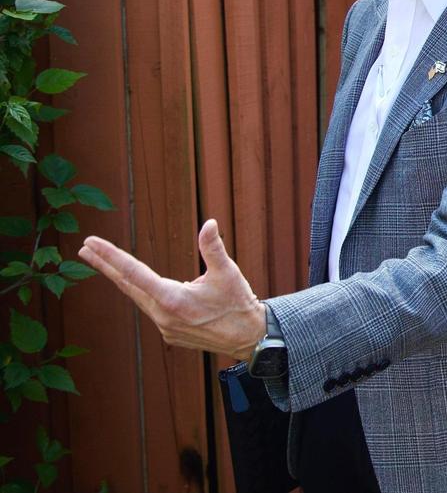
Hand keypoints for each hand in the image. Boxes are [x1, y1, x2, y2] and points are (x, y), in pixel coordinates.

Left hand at [78, 219, 266, 359]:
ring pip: (137, 298)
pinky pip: (151, 308)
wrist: (248, 337)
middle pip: (127, 286)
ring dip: (121, 279)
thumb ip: (213, 248)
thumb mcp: (228, 273)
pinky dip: (142, 294)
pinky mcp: (170, 333)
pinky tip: (142, 286)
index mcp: (172, 300)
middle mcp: (163, 316)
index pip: (133, 273)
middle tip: (84, 249)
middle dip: (105, 266)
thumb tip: (209, 223)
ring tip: (105, 264)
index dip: (110, 256)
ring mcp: (164, 327)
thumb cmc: (238, 303)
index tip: (91, 244)